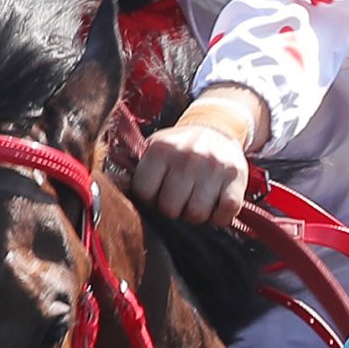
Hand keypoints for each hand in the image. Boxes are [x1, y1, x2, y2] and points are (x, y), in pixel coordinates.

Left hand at [130, 86, 265, 226]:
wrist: (217, 129)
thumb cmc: (180, 148)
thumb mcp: (155, 148)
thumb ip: (139, 170)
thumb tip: (112, 194)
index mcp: (161, 149)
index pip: (145, 193)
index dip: (150, 200)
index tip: (158, 195)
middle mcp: (187, 156)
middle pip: (170, 208)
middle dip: (173, 211)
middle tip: (179, 202)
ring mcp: (213, 167)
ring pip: (196, 214)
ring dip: (195, 215)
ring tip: (196, 203)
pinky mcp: (236, 178)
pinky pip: (224, 214)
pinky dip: (219, 218)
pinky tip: (215, 207)